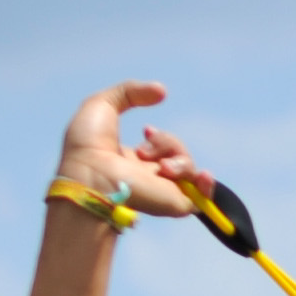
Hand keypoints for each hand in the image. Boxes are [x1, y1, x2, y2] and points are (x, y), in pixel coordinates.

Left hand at [57, 83, 208, 220]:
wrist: (90, 174)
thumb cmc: (88, 144)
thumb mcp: (103, 104)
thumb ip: (130, 92)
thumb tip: (162, 91)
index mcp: (130, 161)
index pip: (159, 150)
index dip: (160, 137)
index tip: (146, 130)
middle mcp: (147, 177)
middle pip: (177, 153)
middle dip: (167, 142)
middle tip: (144, 148)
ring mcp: (162, 190)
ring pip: (189, 167)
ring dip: (177, 155)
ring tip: (160, 166)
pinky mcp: (174, 203)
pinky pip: (202, 197)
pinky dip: (207, 185)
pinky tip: (202, 174)